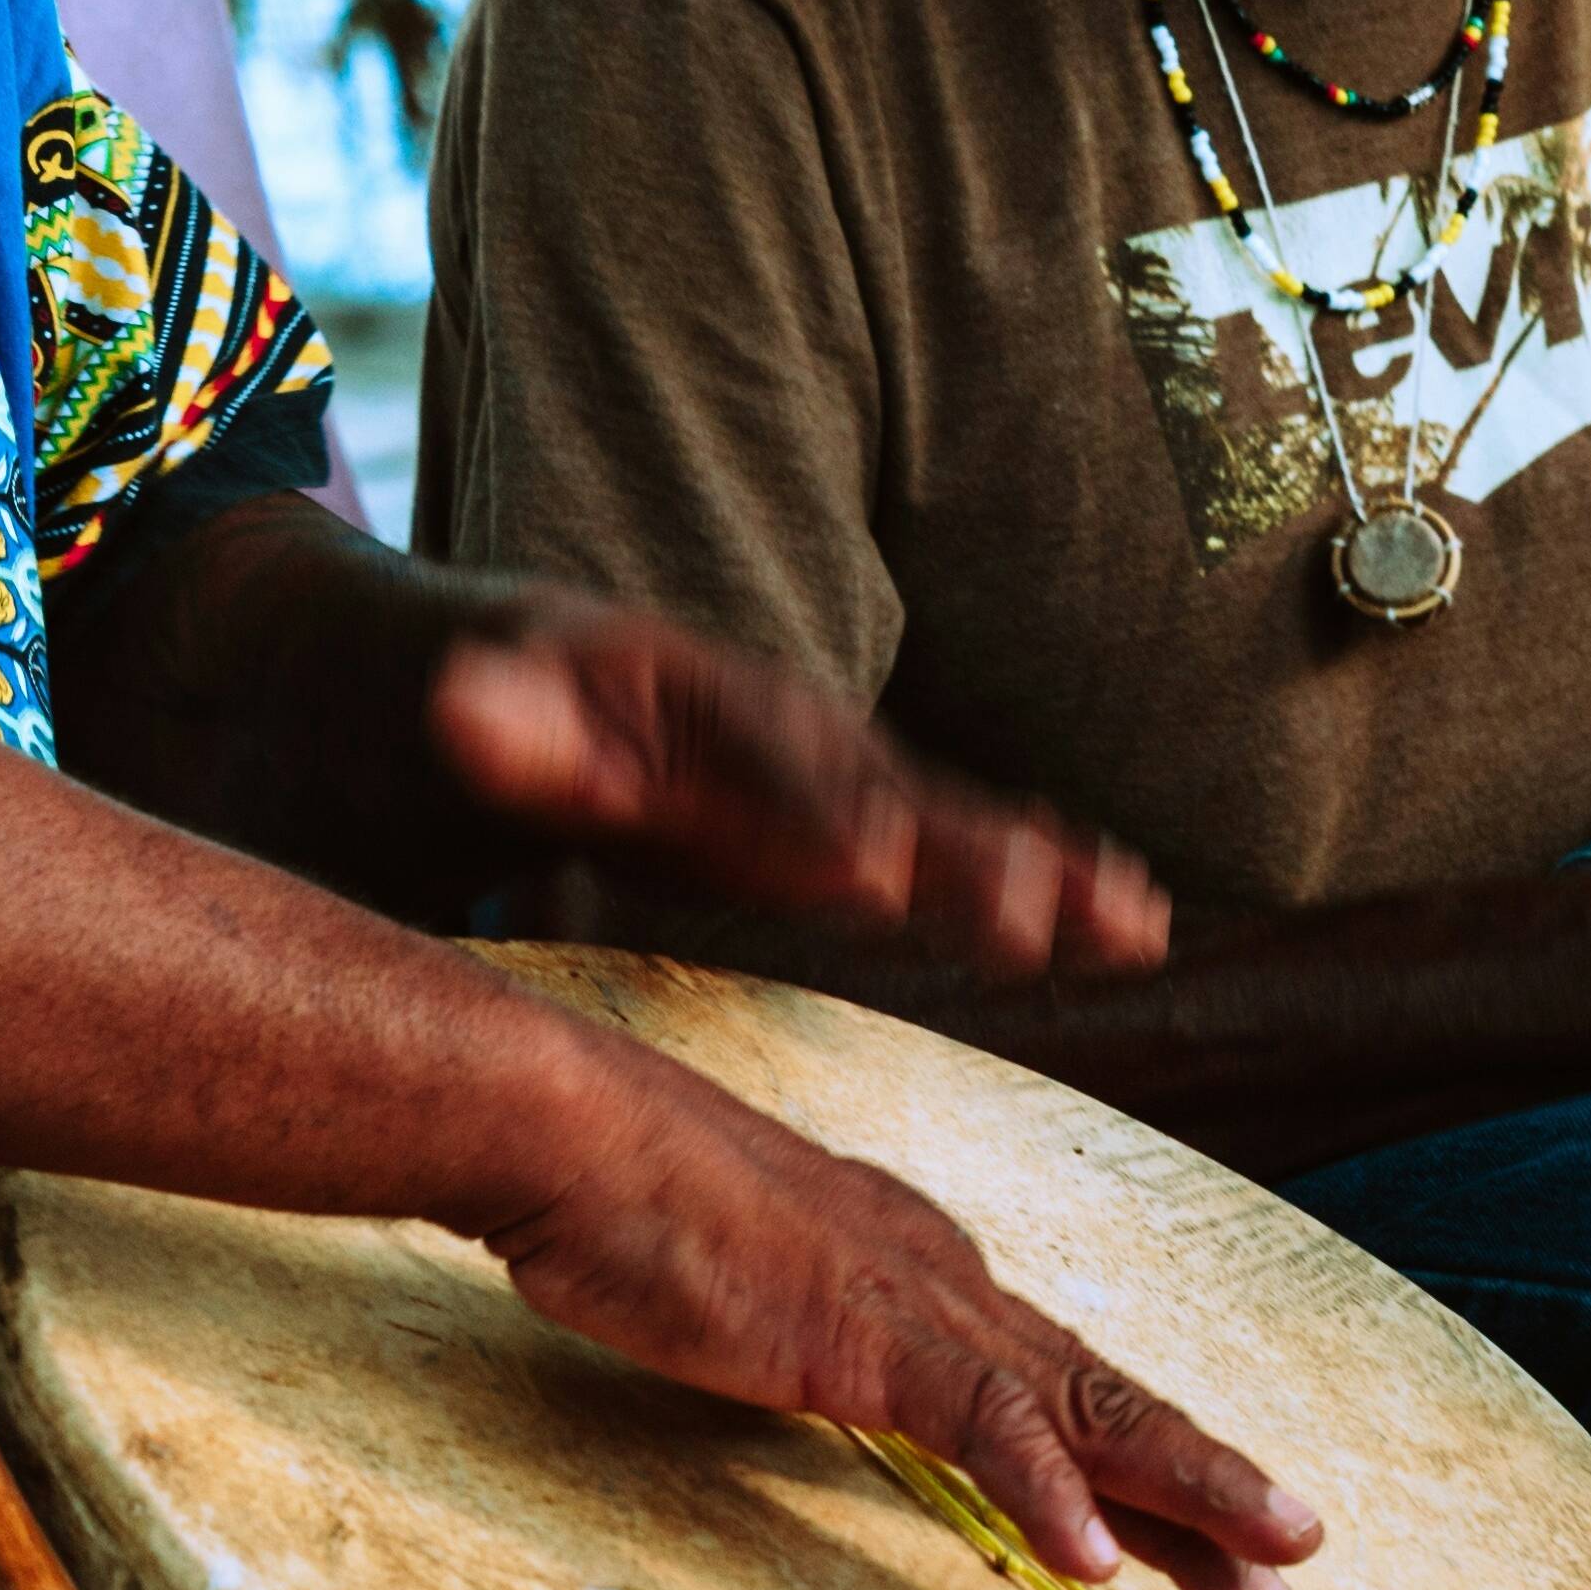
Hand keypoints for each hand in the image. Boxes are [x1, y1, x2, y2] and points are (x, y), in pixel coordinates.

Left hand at [429, 595, 1170, 979]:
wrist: (467, 667)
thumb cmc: (464, 701)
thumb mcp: (464, 699)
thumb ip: (493, 721)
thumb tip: (470, 705)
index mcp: (685, 699)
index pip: (759, 766)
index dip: (813, 820)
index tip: (871, 878)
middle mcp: (772, 725)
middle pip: (878, 788)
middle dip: (955, 854)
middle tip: (1026, 917)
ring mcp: (813, 768)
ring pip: (937, 816)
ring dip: (1031, 869)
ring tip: (1126, 922)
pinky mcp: (835, 815)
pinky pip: (947, 841)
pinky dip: (1040, 871)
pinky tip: (1124, 918)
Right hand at [482, 1041, 1326, 1589]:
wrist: (576, 1132)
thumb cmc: (634, 1204)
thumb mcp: (753, 1289)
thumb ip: (812, 1331)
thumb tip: (829, 1366)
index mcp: (927, 1274)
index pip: (1059, 1386)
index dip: (1145, 1461)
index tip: (1213, 1527)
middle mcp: (948, 1284)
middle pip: (1104, 1400)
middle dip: (1207, 1486)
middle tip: (1296, 1555)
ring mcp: (917, 1306)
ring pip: (1085, 1412)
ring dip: (1187, 1495)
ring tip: (1268, 1569)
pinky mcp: (865, 1334)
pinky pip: (979, 1425)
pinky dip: (1045, 1492)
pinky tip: (1092, 1559)